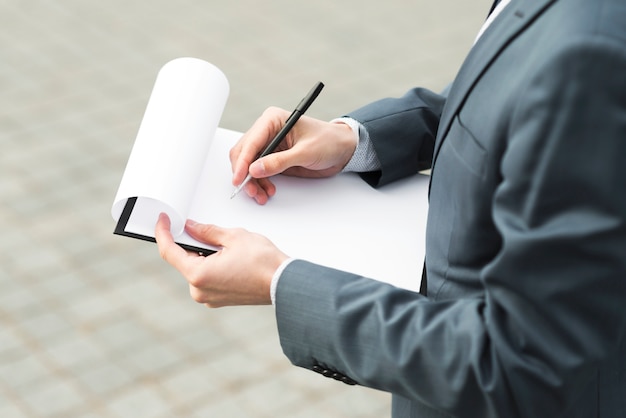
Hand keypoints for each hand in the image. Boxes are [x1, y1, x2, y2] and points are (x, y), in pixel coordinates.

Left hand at [155, 213, 288, 306]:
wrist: (285, 283)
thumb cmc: (264, 262)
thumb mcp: (233, 236)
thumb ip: (207, 231)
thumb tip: (191, 227)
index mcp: (199, 275)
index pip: (169, 252)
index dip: (163, 233)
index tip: (163, 221)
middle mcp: (200, 291)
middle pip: (184, 260)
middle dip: (191, 243)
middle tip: (204, 228)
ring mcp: (210, 298)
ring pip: (197, 269)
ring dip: (204, 254)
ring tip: (226, 245)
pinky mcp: (220, 300)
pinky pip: (208, 278)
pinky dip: (212, 265)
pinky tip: (229, 257)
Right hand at [230, 107, 356, 203]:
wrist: (342, 150)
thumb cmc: (328, 142)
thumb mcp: (305, 152)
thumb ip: (280, 161)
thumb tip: (255, 170)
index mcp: (272, 120)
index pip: (250, 141)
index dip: (242, 161)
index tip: (239, 178)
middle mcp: (267, 131)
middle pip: (244, 154)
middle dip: (245, 174)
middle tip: (251, 190)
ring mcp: (269, 146)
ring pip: (249, 165)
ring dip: (252, 182)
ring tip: (262, 195)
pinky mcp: (273, 159)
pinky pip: (258, 172)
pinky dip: (259, 183)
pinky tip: (267, 190)